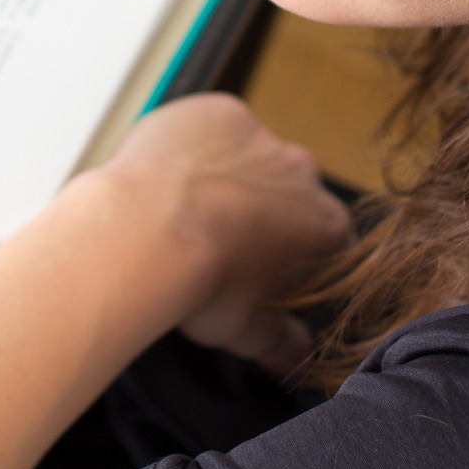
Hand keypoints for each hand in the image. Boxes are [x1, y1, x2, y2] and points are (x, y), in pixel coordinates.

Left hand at [95, 94, 351, 376]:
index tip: (260, 267)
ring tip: (182, 207)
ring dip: (225, 175)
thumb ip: (281, 343)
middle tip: (216, 239)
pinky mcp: (219, 110)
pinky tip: (168, 173)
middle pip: (286, 190)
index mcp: (322, 223)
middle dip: (260, 209)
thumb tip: (296, 358)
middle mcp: (301, 171)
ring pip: (246, 155)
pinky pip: (212, 125)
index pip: (322, 237)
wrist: (146, 230)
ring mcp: (260, 135)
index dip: (291, 253)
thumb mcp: (246, 331)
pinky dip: (194, 144)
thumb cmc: (199, 280)